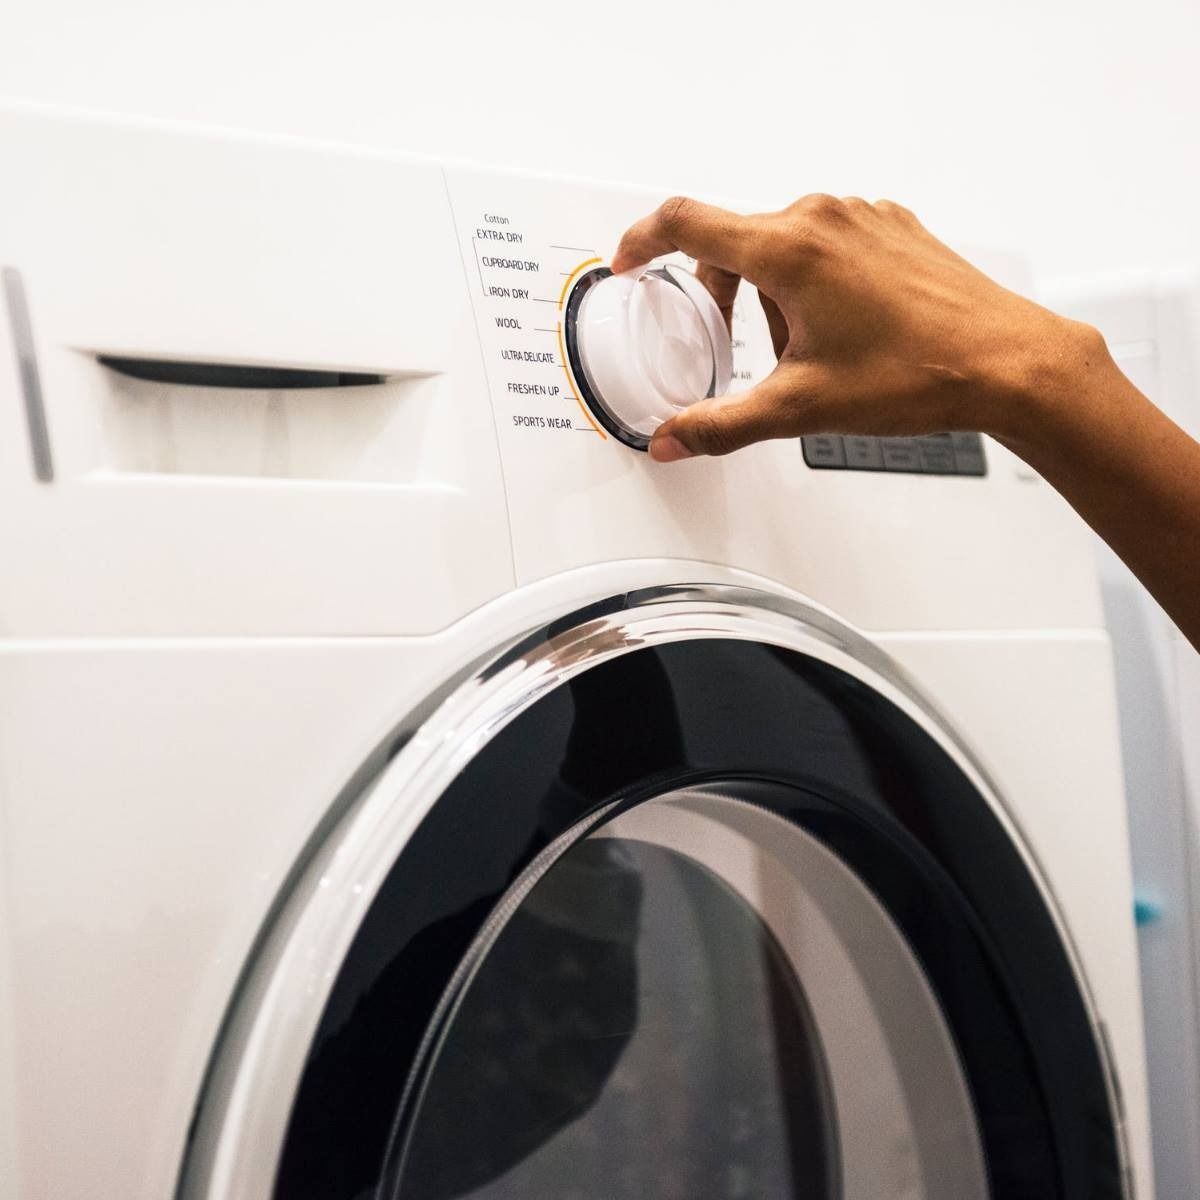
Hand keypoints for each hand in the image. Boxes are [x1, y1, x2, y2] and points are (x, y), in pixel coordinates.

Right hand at [611, 195, 1097, 461]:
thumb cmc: (918, 374)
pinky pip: (827, 243)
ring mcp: (863, 217)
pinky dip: (814, 282)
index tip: (630, 262)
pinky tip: (845, 330)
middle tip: (741, 347)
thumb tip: (673, 441)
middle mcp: (824, 217)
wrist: (1007, 363)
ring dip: (774, 294)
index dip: (644, 241)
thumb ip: (721, 425)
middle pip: (735, 242)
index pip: (686, 223)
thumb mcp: (801, 409)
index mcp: (790, 249)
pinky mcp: (893, 227)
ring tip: (811, 351)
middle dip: (724, 296)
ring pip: (783, 246)